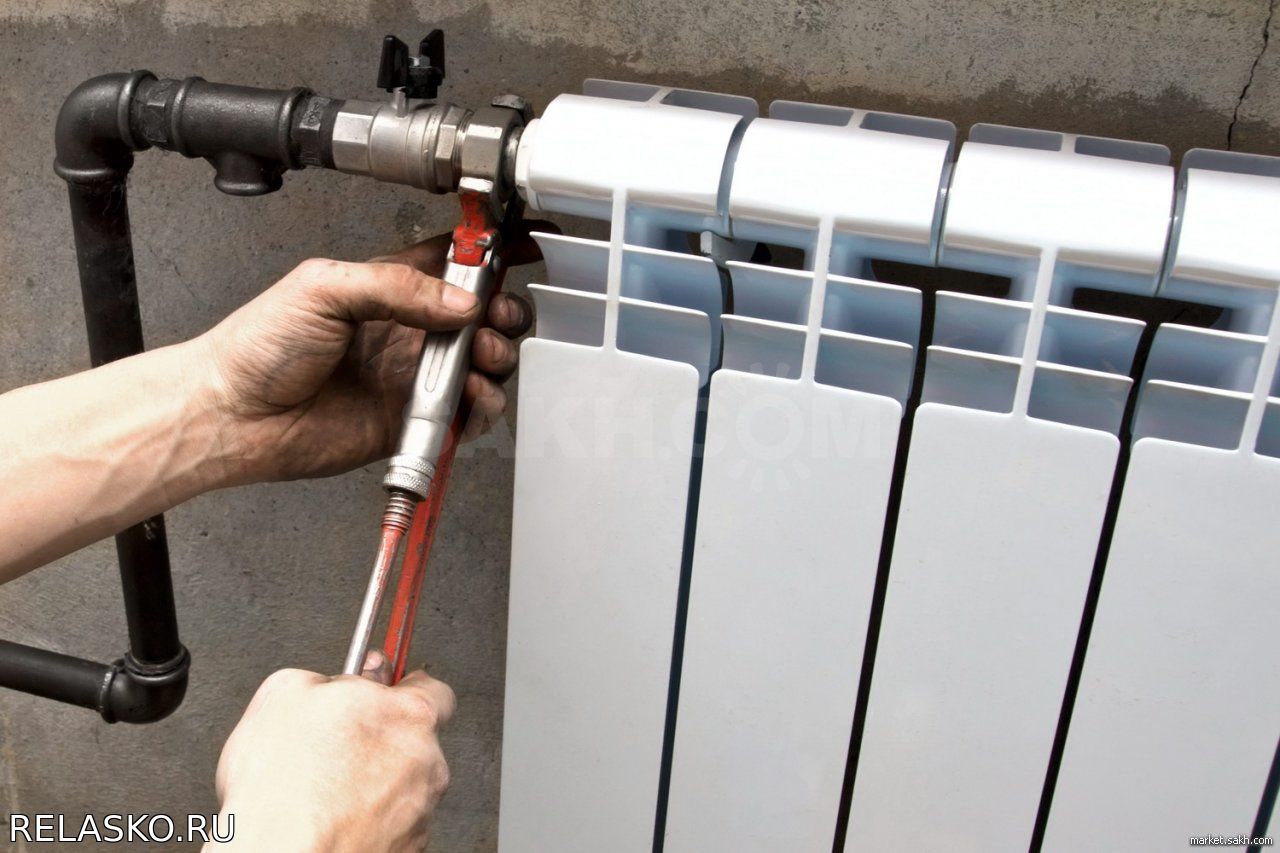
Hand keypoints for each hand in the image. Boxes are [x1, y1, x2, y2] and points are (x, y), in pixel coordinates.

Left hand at [194, 224, 550, 485]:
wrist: (235, 415)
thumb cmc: (259, 346)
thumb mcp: (325, 288)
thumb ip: (397, 286)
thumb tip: (459, 301)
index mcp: (389, 286)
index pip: (454, 259)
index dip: (492, 250)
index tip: (524, 245)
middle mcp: (408, 329)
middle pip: (481, 314)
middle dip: (503, 310)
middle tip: (497, 316)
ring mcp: (414, 376)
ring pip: (484, 363)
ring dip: (498, 357)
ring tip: (484, 356)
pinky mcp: (414, 420)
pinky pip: (467, 414)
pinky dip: (484, 405)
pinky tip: (472, 393)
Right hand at [209, 662, 455, 851]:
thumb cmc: (281, 787)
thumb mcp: (284, 694)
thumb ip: (323, 679)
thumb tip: (327, 686)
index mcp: (410, 714)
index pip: (432, 689)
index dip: (401, 692)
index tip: (381, 696)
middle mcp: (428, 762)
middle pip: (415, 740)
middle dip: (382, 740)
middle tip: (339, 747)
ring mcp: (421, 810)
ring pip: (404, 785)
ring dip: (375, 783)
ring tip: (326, 790)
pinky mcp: (408, 847)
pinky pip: (393, 823)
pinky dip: (369, 819)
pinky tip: (334, 817)